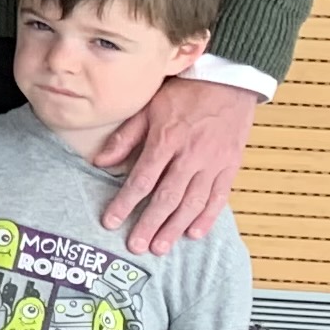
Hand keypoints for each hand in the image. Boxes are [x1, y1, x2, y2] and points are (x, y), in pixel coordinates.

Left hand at [97, 76, 257, 256]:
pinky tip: (194, 233)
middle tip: (135, 246)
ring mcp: (214, 163)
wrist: (228, 82)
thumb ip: (125, 137)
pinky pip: (219, 197)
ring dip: (175, 228)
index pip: (141, 180)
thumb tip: (99, 162)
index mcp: (166, 141)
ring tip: (161, 247)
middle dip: (149, 225)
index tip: (111, 222)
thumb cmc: (183, 93)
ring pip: (193, 203)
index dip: (124, 203)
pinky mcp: (231, 167)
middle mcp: (191, 156)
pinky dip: (207, 217)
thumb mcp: (148, 108)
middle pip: (167, 198)